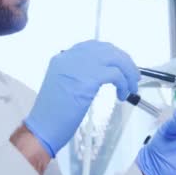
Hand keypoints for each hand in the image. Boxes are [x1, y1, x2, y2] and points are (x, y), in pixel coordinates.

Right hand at [24, 40, 138, 156]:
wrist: (42, 128)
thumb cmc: (52, 114)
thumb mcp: (63, 85)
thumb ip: (78, 74)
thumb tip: (103, 73)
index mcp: (63, 58)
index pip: (94, 46)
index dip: (112, 54)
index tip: (120, 65)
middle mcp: (70, 58)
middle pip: (107, 49)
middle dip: (125, 62)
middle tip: (133, 76)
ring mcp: (78, 67)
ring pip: (115, 59)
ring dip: (128, 72)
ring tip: (131, 87)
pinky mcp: (87, 80)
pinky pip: (115, 75)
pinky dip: (124, 84)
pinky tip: (122, 95)